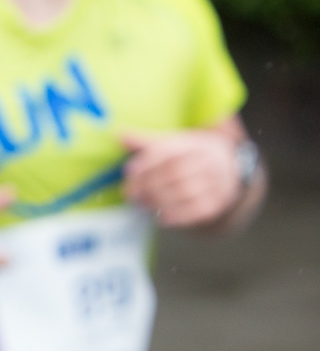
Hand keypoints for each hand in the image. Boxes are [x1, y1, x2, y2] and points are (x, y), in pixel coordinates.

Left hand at [121, 129, 242, 227]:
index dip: (145, 163)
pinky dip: (176, 215)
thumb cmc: (190, 157)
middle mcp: (207, 161)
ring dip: (159, 200)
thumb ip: (146, 142)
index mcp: (194, 145)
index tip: (128, 172)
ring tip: (144, 205)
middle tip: (132, 195)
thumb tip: (119, 134)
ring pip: (184, 191)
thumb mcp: (173, 144)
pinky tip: (162, 217)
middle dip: (148, 185)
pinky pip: (196, 211)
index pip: (167, 151)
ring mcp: (216, 182)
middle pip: (174, 172)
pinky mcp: (217, 203)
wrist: (230, 171)